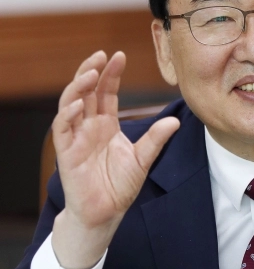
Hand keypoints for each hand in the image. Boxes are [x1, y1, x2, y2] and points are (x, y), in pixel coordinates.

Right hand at [51, 51, 179, 268]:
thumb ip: (155, 139)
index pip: (106, 92)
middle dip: (91, 71)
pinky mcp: (66, 152)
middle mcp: (89, 127)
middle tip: (101, 56)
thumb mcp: (142, 159)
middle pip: (86, 91)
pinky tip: (78, 104)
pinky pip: (62, 128)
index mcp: (106, 125)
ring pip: (70, 103)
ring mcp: (76, 137)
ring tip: (90, 73)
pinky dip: (68, 114)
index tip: (119, 55)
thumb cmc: (119, 186)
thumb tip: (175, 121)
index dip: (111, 73)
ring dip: (77, 87)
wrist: (105, 213)